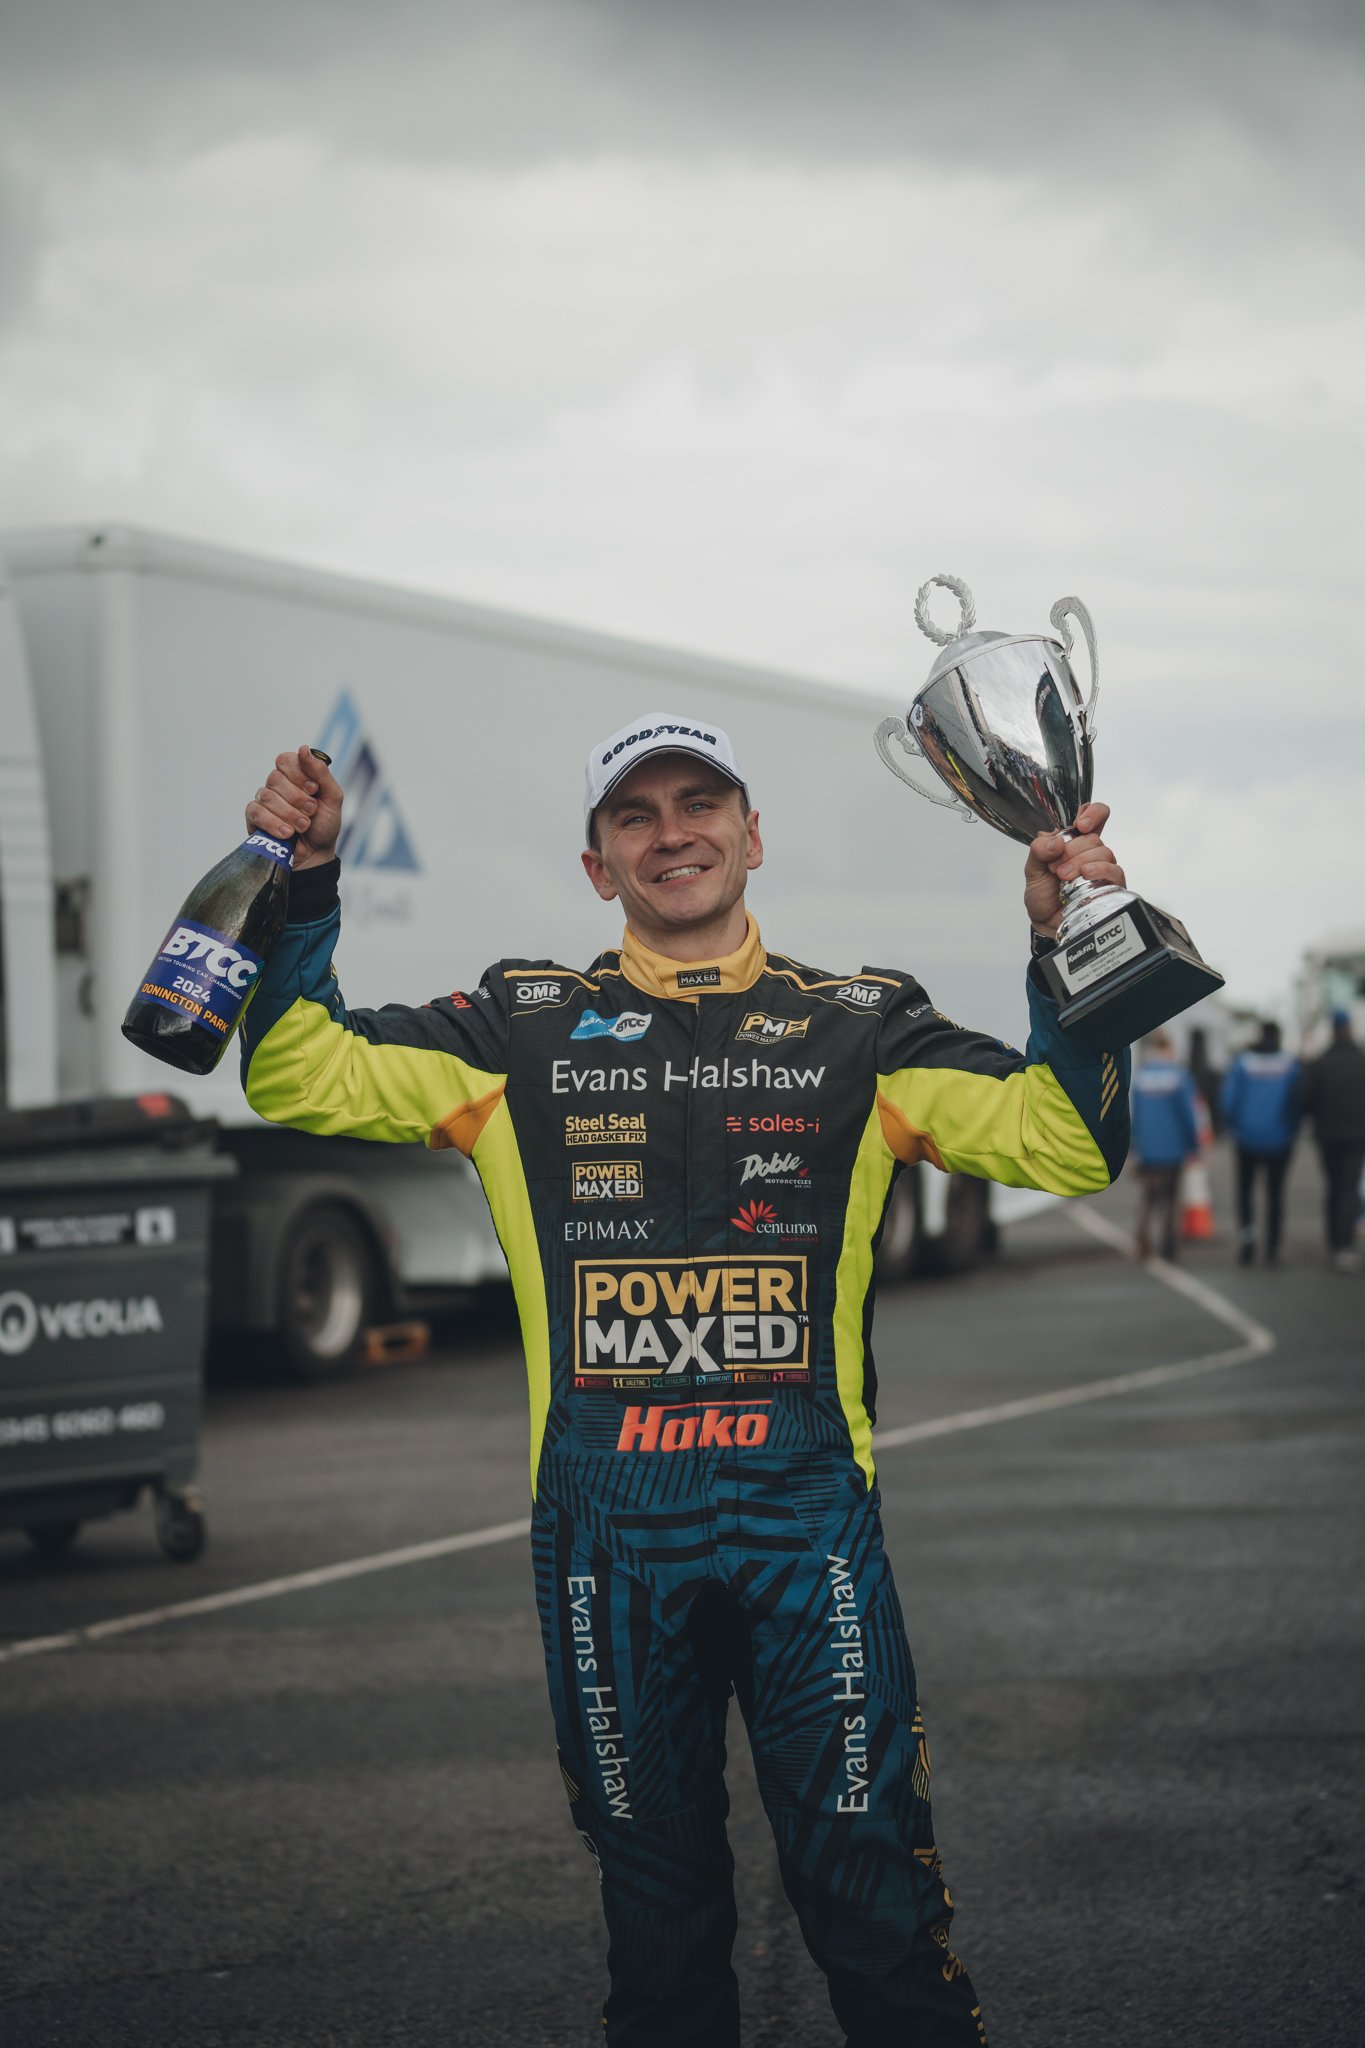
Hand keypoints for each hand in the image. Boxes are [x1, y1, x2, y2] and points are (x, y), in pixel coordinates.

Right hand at [245, 745, 343, 869]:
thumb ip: (320, 772)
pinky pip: (257, 812)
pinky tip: (287, 833)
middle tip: (311, 812)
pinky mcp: (255, 818)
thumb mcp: (332, 797)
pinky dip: (274, 824)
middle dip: (298, 798)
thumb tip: (303, 749)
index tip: (314, 790)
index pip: (285, 760)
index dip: (298, 774)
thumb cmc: (325, 825)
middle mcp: (278, 785)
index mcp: (295, 775)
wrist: (317, 854)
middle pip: (276, 778)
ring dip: (289, 814)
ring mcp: (264, 800)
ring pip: (267, 796)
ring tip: (303, 826)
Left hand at [1023, 801, 1125, 938]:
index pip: (1094, 816)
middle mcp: (1091, 853)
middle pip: (1095, 837)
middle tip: (1055, 867)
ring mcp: (1102, 869)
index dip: (1093, 813)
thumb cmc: (1043, 896)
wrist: (1046, 924)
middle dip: (1073, 850)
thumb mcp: (1033, 870)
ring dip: (1082, 862)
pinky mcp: (1110, 886)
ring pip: (1104, 853)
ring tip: (1064, 877)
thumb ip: (1038, 851)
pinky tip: (1086, 875)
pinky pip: (1115, 871)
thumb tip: (1054, 840)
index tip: (1080, 824)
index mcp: (1074, 842)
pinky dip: (1100, 870)